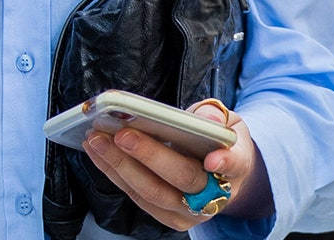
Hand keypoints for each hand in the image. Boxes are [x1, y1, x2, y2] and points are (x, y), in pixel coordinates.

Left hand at [84, 103, 264, 228]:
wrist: (223, 175)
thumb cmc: (220, 142)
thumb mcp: (227, 121)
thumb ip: (214, 116)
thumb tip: (205, 118)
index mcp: (237, 165)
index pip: (234, 164)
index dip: (224, 162)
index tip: (212, 159)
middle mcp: (215, 195)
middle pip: (182, 177)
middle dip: (149, 155)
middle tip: (121, 134)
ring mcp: (190, 212)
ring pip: (152, 192)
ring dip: (120, 165)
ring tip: (97, 140)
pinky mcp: (167, 217)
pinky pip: (137, 197)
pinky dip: (114, 172)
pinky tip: (98, 151)